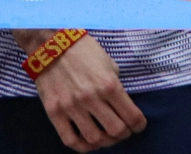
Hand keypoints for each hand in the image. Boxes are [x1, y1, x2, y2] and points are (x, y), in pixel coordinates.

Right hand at [16, 30, 146, 150]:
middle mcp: (92, 98)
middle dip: (125, 135)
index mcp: (109, 84)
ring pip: (94, 138)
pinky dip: (83, 147)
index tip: (139, 126)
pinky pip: (69, 139)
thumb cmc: (84, 52)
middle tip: (125, 132)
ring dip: (106, 142)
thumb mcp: (108, 63)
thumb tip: (122, 104)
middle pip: (116, 130)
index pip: (132, 115)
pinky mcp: (54, 113)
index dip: (139, 125)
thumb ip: (115, 84)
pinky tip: (89, 143)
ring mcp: (72, 107)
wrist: (51, 46)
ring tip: (108, 138)